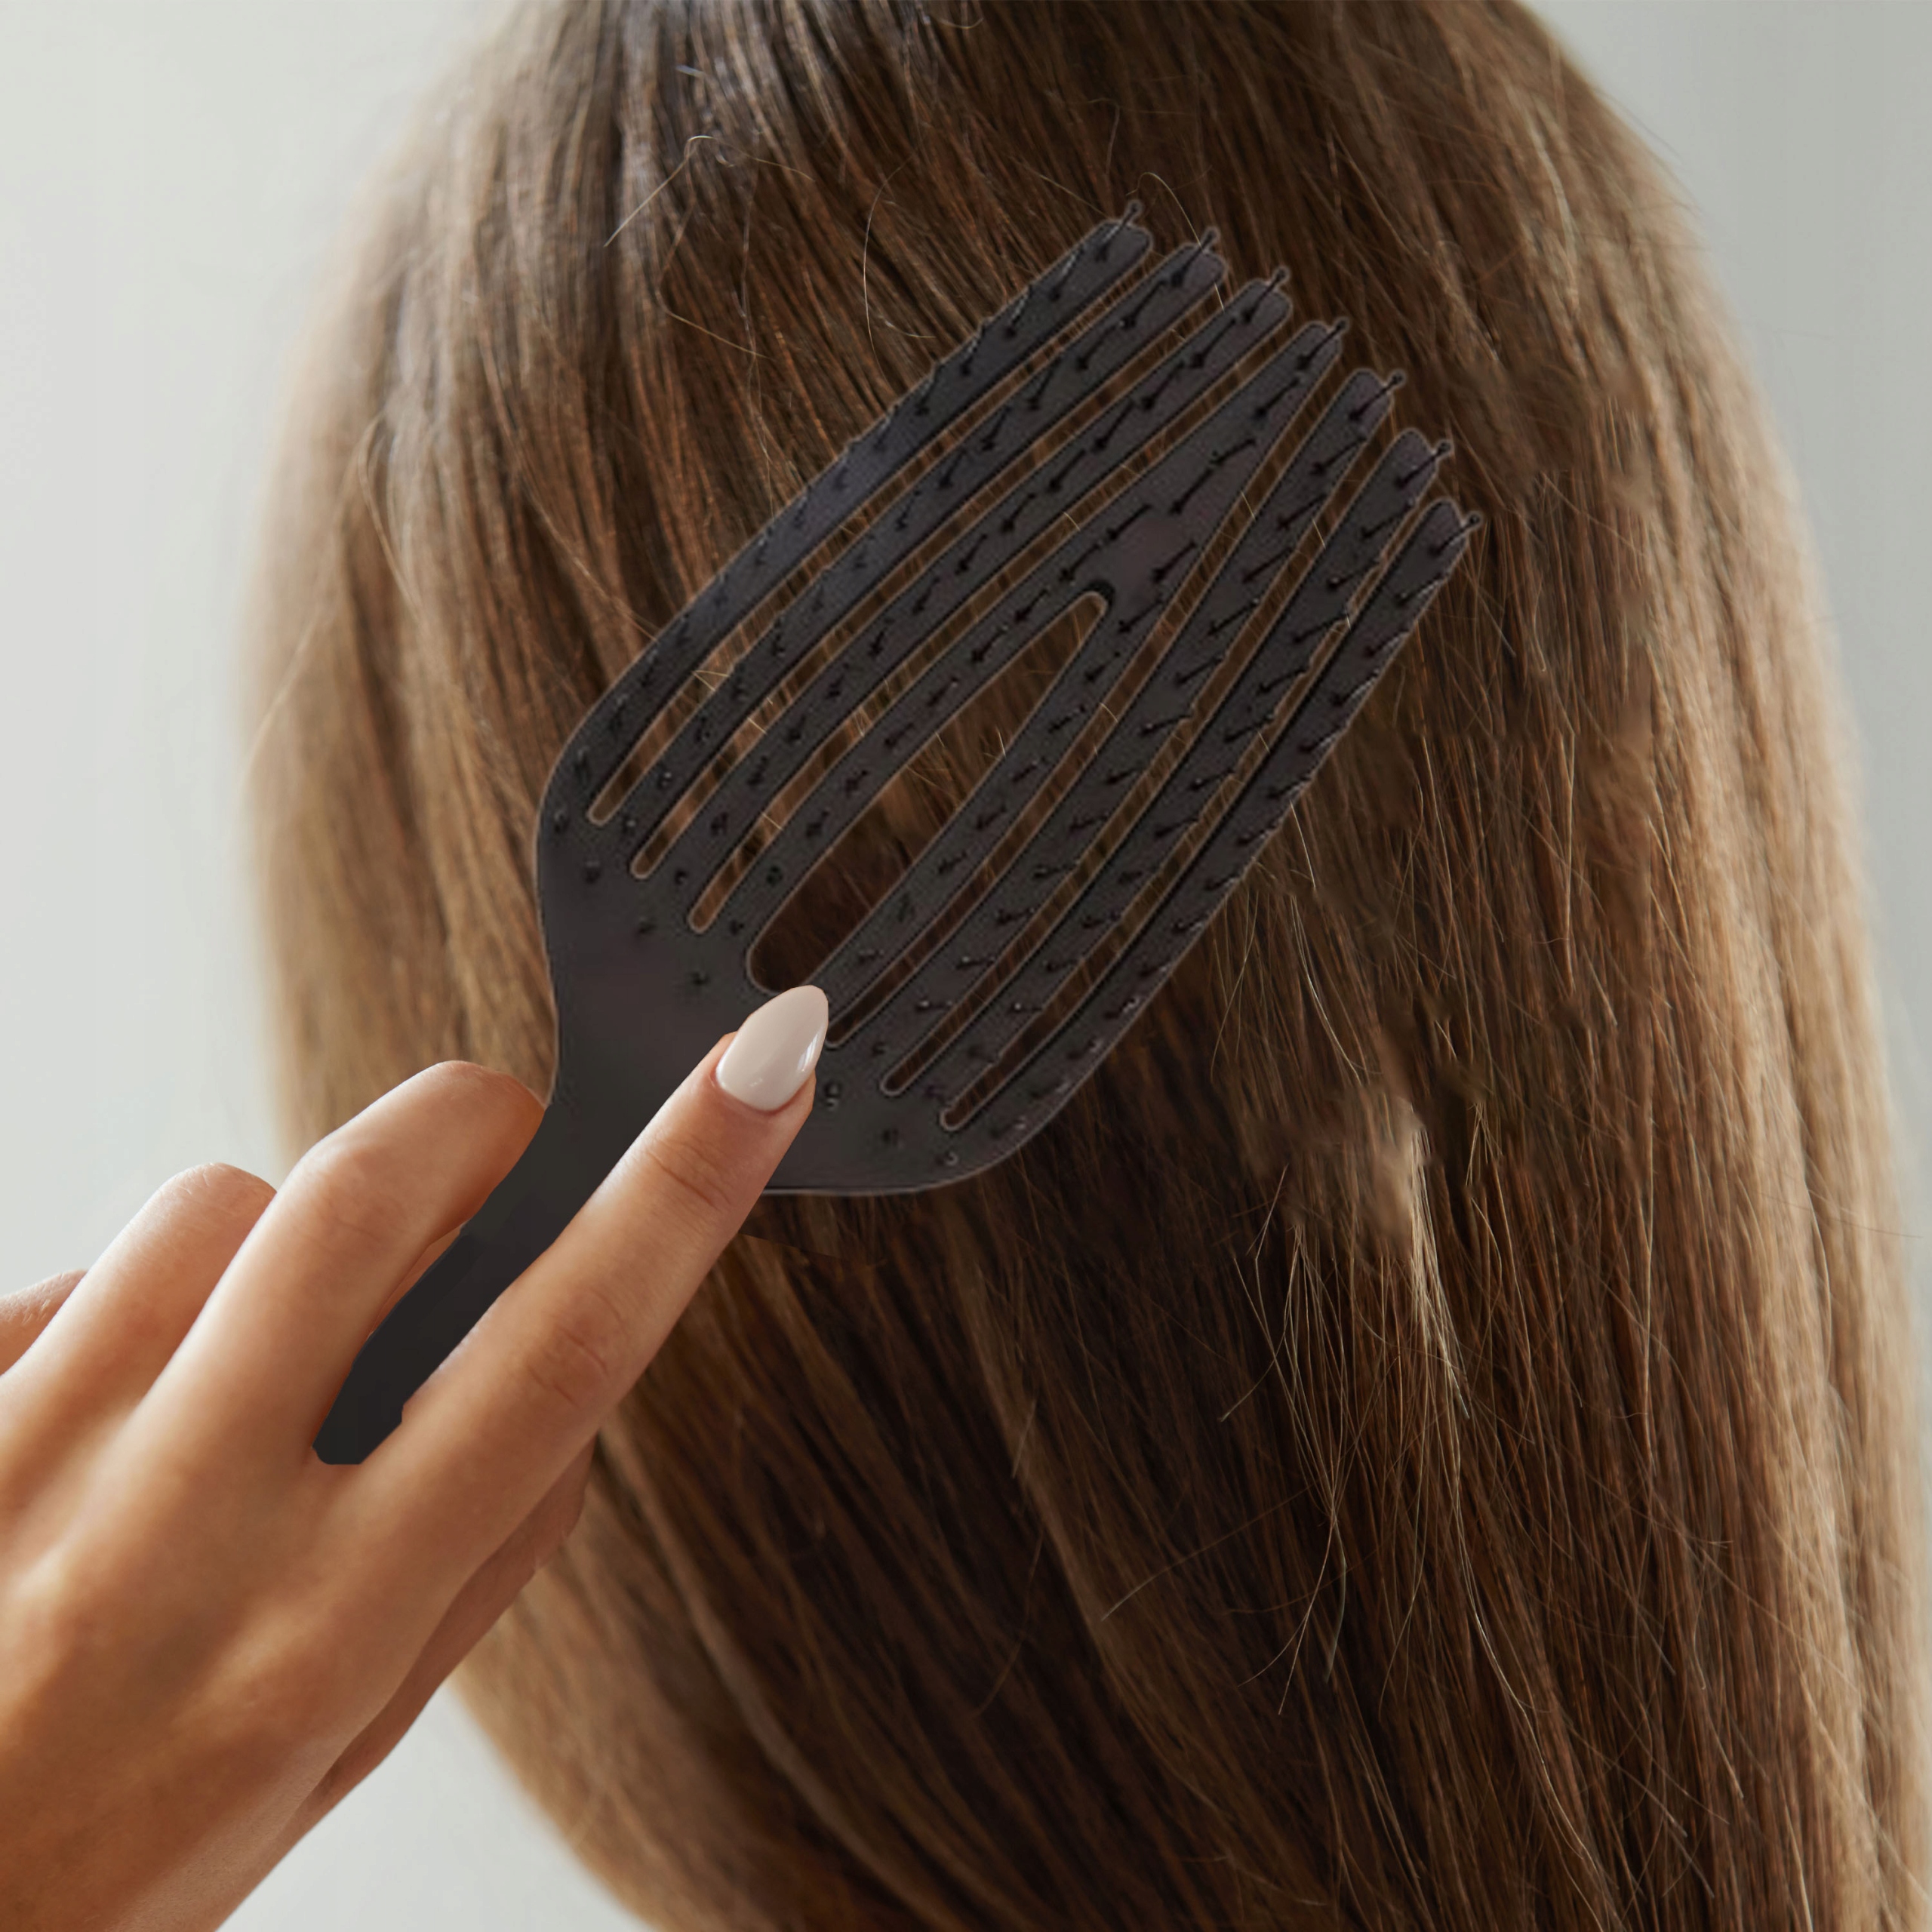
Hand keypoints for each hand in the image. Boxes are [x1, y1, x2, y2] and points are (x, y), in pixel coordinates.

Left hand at [0, 989, 824, 1930]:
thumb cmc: (111, 1863)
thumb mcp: (339, 1756)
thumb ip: (468, 1566)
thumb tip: (568, 1393)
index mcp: (325, 1631)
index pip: (559, 1352)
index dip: (683, 1188)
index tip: (762, 1067)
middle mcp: (177, 1531)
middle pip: (372, 1195)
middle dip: (469, 1123)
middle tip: (486, 1151)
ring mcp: (34, 1454)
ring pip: (219, 1201)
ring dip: (273, 1243)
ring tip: (243, 1361)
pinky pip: (78, 1266)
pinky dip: (128, 1305)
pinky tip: (110, 1418)